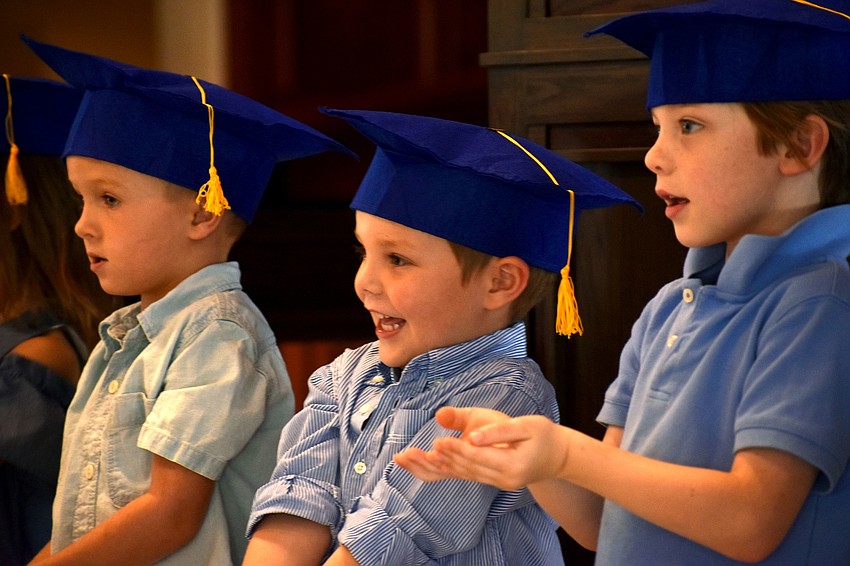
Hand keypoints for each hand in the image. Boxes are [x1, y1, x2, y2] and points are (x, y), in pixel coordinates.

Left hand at [395, 406, 567, 490]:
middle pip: (464, 469)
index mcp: (513, 465)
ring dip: (432, 467)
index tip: (438, 441)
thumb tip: (473, 436)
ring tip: (405, 459)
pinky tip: (421, 464)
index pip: (479, 458)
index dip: (458, 450)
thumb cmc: (542, 434)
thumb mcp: (524, 424)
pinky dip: (440, 470)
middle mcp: (501, 479)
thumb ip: (497, 430)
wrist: (556, 455)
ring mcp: (495, 482)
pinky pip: (461, 476)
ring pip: (459, 475)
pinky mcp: (488, 478)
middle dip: (436, 460)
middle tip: (408, 453)